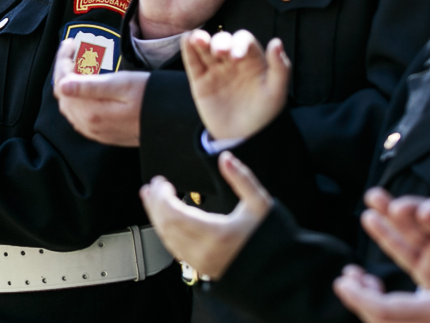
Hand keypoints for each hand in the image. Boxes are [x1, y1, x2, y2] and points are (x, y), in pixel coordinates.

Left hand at [53, 39, 146, 146]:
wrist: (171, 119)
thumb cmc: (150, 97)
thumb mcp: (122, 84)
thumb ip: (89, 87)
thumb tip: (62, 86)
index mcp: (91, 111)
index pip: (62, 83)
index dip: (62, 59)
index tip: (71, 43)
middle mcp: (89, 124)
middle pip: (63, 93)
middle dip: (65, 68)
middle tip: (76, 50)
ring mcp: (95, 131)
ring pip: (69, 104)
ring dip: (71, 82)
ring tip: (82, 63)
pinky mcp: (102, 132)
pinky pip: (79, 114)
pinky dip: (78, 96)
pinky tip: (88, 85)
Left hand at [140, 151, 271, 279]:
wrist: (279, 272)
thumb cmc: (271, 238)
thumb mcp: (260, 203)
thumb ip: (242, 178)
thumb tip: (225, 157)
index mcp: (216, 234)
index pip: (174, 214)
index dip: (162, 197)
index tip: (161, 182)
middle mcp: (204, 252)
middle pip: (166, 226)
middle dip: (155, 204)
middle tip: (152, 187)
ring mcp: (202, 263)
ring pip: (167, 239)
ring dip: (156, 217)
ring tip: (150, 199)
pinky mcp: (202, 268)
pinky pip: (175, 250)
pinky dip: (165, 232)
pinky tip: (163, 221)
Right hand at [183, 30, 289, 140]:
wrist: (243, 137)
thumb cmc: (264, 114)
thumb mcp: (276, 92)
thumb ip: (280, 68)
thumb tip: (276, 42)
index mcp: (251, 59)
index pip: (243, 40)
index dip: (239, 43)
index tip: (237, 58)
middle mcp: (231, 60)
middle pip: (223, 41)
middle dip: (220, 42)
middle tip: (219, 53)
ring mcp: (215, 69)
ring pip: (205, 47)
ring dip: (201, 39)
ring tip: (198, 39)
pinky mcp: (200, 80)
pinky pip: (192, 62)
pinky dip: (188, 49)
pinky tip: (187, 40)